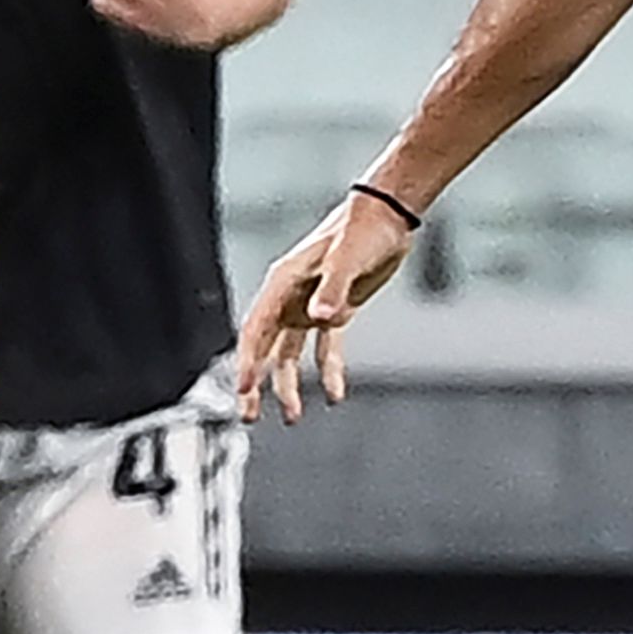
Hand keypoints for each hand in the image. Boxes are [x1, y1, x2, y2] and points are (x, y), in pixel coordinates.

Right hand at [236, 190, 419, 420]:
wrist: (388, 216)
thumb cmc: (364, 230)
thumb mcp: (348, 258)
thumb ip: (333, 288)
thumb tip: (318, 318)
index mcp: (283, 283)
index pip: (257, 329)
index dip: (248, 361)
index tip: (244, 389)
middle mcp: (290, 297)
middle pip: (265, 348)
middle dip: (256, 383)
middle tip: (247, 416)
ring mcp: (311, 305)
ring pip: (290, 354)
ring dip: (289, 385)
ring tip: (292, 417)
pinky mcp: (335, 311)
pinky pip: (325, 349)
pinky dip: (328, 371)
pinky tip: (335, 396)